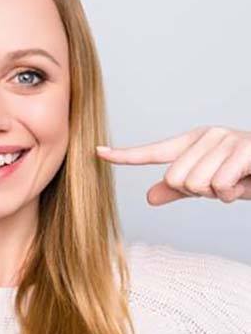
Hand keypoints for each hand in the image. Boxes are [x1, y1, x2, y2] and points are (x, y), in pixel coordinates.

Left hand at [95, 125, 250, 205]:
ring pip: (197, 184)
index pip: (153, 151)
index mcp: (193, 144)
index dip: (125, 155)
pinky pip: (220, 184)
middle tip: (222, 185)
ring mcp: (226, 139)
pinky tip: (245, 181)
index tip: (98, 152)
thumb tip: (149, 196)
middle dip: (199, 192)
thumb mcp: (209, 186)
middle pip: (176, 179)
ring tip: (236, 182)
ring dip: (219, 193)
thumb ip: (180, 191)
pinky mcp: (244, 148)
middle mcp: (206, 137)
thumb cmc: (246, 176)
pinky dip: (233, 193)